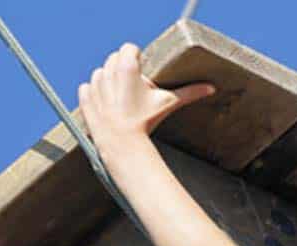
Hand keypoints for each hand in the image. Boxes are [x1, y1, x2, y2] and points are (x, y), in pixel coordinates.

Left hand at [78, 43, 214, 158]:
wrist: (123, 145)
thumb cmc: (146, 124)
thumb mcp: (167, 104)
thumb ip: (189, 93)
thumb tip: (211, 88)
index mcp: (128, 66)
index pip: (130, 49)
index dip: (137, 61)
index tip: (141, 75)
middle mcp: (108, 71)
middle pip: (114, 59)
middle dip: (123, 72)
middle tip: (133, 92)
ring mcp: (95, 84)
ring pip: (100, 72)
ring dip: (109, 82)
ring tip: (120, 101)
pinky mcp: (86, 98)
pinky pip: (86, 87)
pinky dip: (94, 94)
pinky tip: (106, 106)